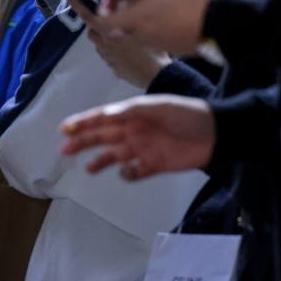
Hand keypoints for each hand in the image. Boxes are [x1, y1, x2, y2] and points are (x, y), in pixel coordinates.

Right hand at [60, 94, 215, 179]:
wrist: (216, 134)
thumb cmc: (187, 114)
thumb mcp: (159, 107)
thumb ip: (131, 110)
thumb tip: (105, 114)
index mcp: (133, 114)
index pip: (103, 118)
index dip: (83, 122)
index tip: (64, 129)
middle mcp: (134, 131)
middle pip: (103, 137)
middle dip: (83, 142)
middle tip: (64, 149)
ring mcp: (143, 149)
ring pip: (115, 155)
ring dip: (100, 161)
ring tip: (87, 168)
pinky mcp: (155, 165)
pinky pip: (135, 172)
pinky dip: (128, 174)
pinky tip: (126, 173)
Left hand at [71, 0, 171, 88]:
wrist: (158, 76)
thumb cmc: (153, 48)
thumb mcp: (142, 25)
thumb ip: (127, 14)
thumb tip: (116, 4)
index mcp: (109, 32)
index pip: (88, 16)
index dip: (77, 5)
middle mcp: (105, 45)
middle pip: (93, 31)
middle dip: (98, 24)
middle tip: (112, 19)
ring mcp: (108, 59)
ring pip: (101, 44)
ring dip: (106, 39)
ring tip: (124, 36)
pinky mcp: (114, 69)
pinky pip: (110, 56)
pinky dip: (115, 51)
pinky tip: (131, 51)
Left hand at [94, 0, 219, 56]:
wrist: (225, 23)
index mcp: (137, 17)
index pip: (105, 21)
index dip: (103, 10)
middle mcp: (143, 35)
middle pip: (123, 26)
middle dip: (124, 10)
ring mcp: (159, 44)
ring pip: (140, 32)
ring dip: (141, 18)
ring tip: (155, 0)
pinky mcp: (174, 48)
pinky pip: (157, 38)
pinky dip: (157, 26)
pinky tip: (172, 13)